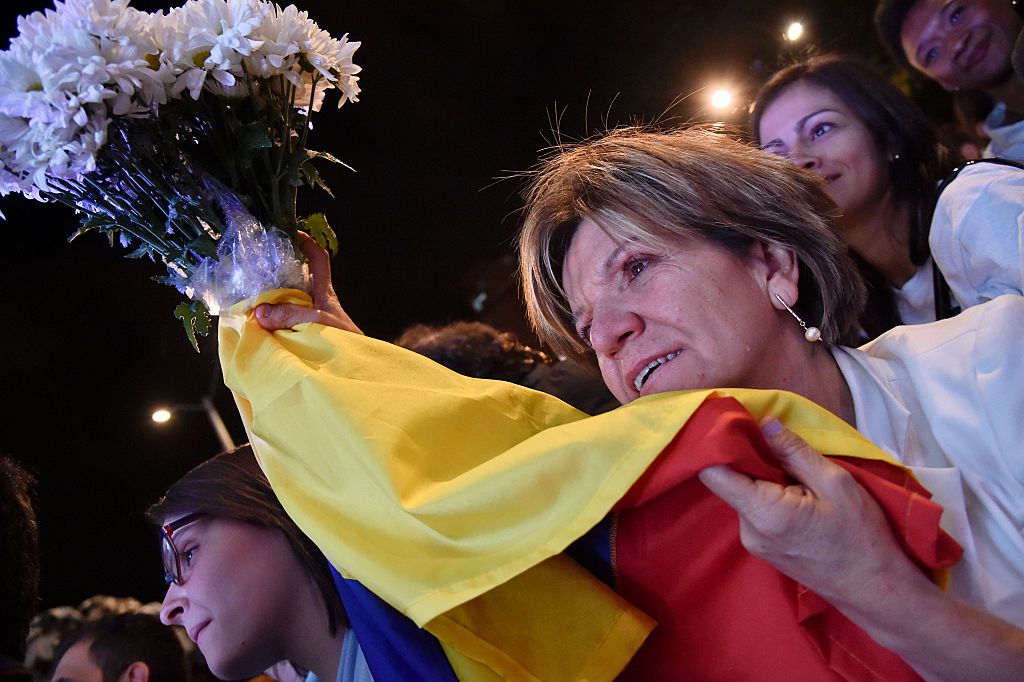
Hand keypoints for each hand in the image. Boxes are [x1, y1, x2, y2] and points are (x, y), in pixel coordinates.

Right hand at [254, 232, 362, 333]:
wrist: (357, 370)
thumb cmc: (347, 342)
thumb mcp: (318, 323)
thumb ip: (290, 315)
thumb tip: (260, 311)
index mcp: (323, 292)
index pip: (318, 259)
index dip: (306, 243)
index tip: (290, 233)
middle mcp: (315, 303)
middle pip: (294, 280)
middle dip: (275, 274)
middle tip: (254, 269)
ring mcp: (308, 320)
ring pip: (284, 303)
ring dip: (268, 302)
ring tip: (247, 297)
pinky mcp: (302, 337)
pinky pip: (280, 325)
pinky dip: (268, 324)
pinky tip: (254, 325)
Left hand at [698, 417, 907, 602]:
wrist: (874, 590)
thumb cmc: (861, 536)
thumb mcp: (835, 482)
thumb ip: (794, 452)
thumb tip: (763, 423)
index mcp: (764, 513)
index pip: (714, 473)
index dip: (717, 444)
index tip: (734, 422)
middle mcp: (748, 530)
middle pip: (730, 481)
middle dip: (750, 459)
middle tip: (779, 445)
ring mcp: (752, 543)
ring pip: (744, 495)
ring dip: (763, 479)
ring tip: (798, 477)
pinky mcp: (761, 549)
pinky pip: (754, 511)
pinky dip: (769, 496)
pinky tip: (797, 496)